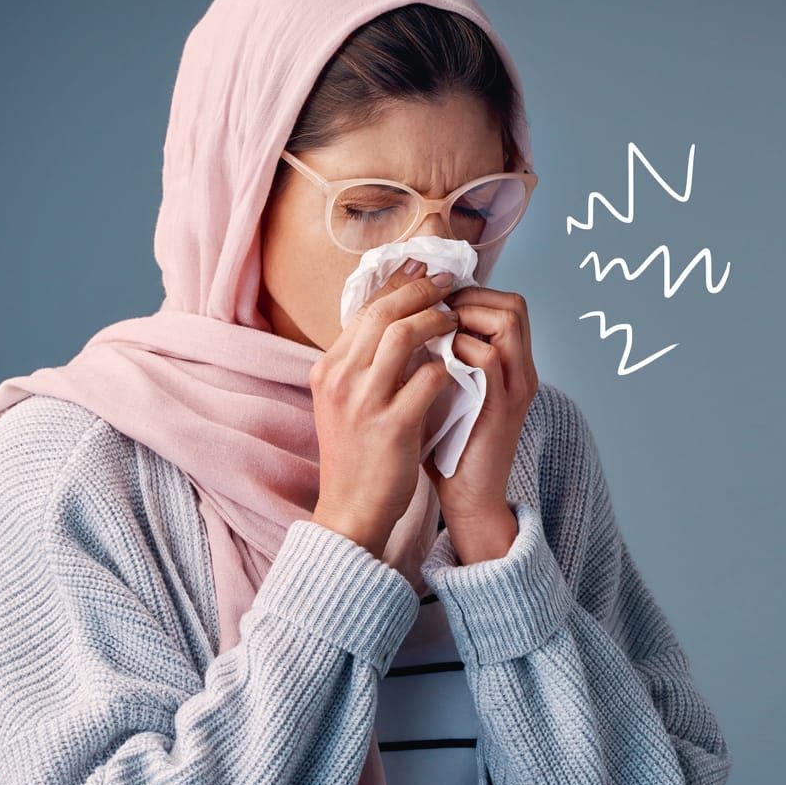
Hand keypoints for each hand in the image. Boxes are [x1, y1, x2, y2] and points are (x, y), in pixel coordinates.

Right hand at [309, 261, 460, 557]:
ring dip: (436, 321)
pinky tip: (458, 369)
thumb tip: (398, 322)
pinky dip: (447, 367)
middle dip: (420, 291)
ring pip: (403, 335)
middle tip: (448, 283)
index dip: (398, 286)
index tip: (424, 273)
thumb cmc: (357, 457)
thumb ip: (365, 365)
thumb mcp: (346, 403)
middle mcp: (340, 379)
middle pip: (383, 312)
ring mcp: (363, 401)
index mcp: (327, 370)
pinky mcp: (391, 425)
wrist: (351, 511)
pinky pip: (429, 378)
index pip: (364, 310)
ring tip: (455, 321)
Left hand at [424, 285, 538, 561]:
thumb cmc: (450, 446)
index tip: (433, 304)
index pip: (507, 304)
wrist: (468, 499)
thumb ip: (440, 357)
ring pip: (507, 321)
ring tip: (436, 334)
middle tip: (434, 312)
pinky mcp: (503, 409)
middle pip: (514, 304)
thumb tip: (404, 321)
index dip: (471, 293)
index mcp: (511, 365)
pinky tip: (436, 360)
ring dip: (466, 317)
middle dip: (469, 297)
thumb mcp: (446, 390)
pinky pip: (489, 358)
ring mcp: (515, 388)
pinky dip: (461, 349)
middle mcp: (521, 371)